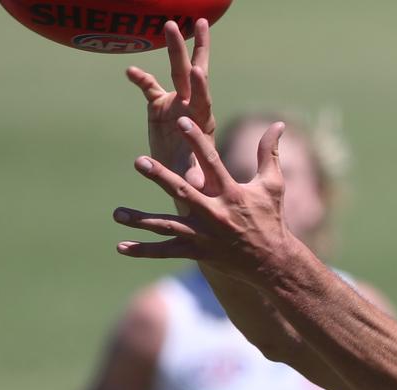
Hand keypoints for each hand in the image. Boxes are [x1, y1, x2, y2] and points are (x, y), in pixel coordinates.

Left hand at [114, 117, 303, 283]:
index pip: (212, 162)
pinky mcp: (198, 252)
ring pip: (168, 226)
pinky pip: (167, 251)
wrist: (272, 262)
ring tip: (117, 214)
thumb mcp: (273, 185)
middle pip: (184, 192)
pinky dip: (144, 250)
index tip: (181, 120)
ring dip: (141, 220)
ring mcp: (205, 235)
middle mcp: (216, 214)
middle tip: (140, 161)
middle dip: (161, 177)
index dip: (197, 140)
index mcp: (232, 193)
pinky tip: (121, 246)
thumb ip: (269, 153)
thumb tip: (279, 124)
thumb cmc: (271, 219)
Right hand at [126, 19, 213, 184]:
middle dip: (198, 49)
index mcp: (202, 121)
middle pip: (195, 73)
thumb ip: (192, 175)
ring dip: (174, 48)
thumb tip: (195, 184)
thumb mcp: (192, 178)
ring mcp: (177, 103)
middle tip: (201, 23)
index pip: (202, 98)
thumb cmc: (192, 180)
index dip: (200, 86)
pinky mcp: (160, 106)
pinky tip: (130, 71)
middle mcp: (192, 106)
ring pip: (177, 71)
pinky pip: (149, 87)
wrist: (182, 179)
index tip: (197, 71)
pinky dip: (140, 78)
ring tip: (170, 23)